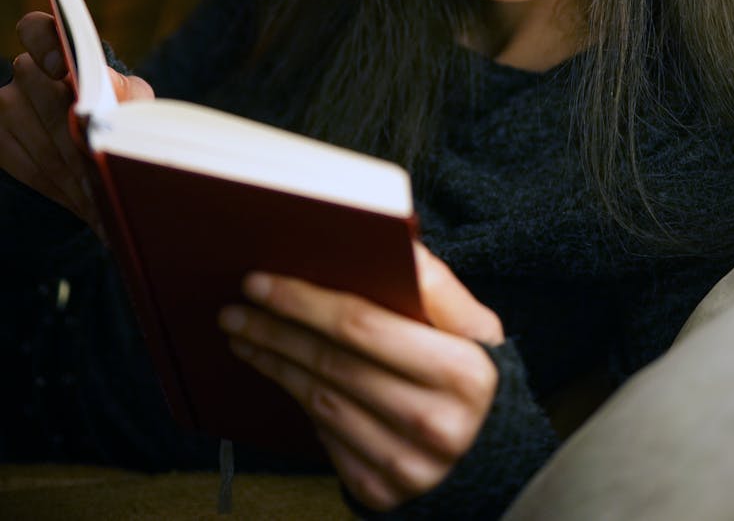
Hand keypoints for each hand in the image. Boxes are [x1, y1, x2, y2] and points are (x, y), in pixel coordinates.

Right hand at [0, 11, 152, 231]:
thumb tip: (107, 105)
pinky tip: (77, 196)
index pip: (37, 30)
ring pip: (28, 132)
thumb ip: (123, 92)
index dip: (44, 45)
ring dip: (65, 165)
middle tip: (97, 159)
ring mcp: (7, 104)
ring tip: (97, 187)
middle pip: (37, 91)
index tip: (61, 69)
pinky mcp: (0, 138)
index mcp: (59, 47)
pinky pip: (17, 160)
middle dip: (70, 131)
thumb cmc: (121, 109)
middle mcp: (26, 71)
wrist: (101, 138)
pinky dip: (50, 181)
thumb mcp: (132, 96)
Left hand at [218, 241, 502, 510]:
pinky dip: (299, 401)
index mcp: (462, 371)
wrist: (494, 459)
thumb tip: (392, 242)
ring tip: (245, 335)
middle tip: (236, 308)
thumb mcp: (476, 327)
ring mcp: (408, 467)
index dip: (304, 301)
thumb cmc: (476, 376)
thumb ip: (436, 286)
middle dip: (274, 331)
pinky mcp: (383, 493)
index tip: (261, 281)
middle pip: (332, 364)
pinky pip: (324, 439)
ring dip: (274, 363)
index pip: (362, 325)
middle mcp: (437, 424)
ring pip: (319, 402)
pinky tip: (282, 373)